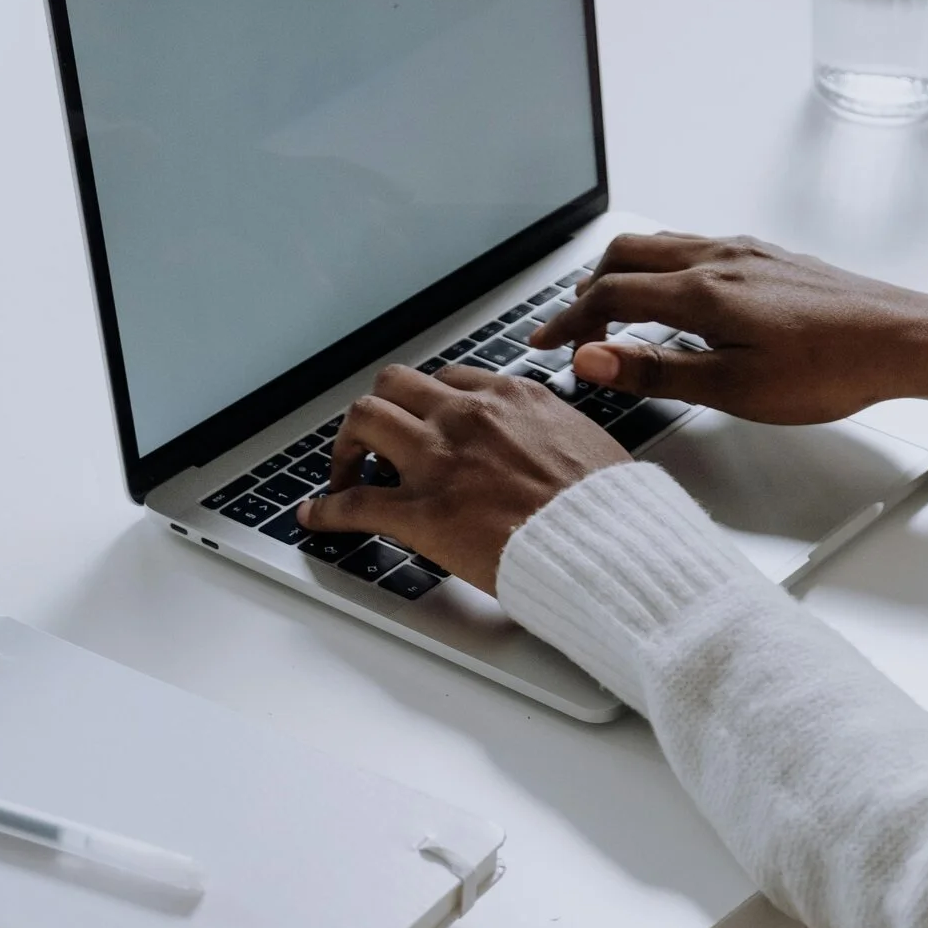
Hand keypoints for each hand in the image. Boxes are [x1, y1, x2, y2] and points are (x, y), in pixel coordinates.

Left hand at [297, 365, 627, 593]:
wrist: (611, 546)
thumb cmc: (611, 508)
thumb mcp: (588, 442)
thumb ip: (551, 433)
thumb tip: (549, 442)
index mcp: (510, 398)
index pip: (447, 381)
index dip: (424, 405)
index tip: (418, 423)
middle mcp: (467, 418)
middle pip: (394, 387)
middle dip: (377, 413)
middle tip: (372, 444)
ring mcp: (440, 462)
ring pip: (363, 422)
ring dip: (345, 448)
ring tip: (343, 475)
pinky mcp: (423, 512)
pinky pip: (355, 502)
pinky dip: (327, 509)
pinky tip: (316, 518)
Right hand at [530, 233, 927, 424]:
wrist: (903, 338)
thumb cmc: (830, 371)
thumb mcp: (735, 389)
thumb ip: (657, 370)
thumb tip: (592, 360)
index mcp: (703, 293)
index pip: (609, 297)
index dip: (568, 324)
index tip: (544, 347)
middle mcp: (718, 259)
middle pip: (624, 256)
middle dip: (585, 292)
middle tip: (571, 332)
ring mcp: (744, 251)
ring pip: (659, 244)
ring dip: (621, 274)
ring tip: (609, 313)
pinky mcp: (767, 255)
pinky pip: (693, 246)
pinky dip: (659, 267)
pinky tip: (673, 297)